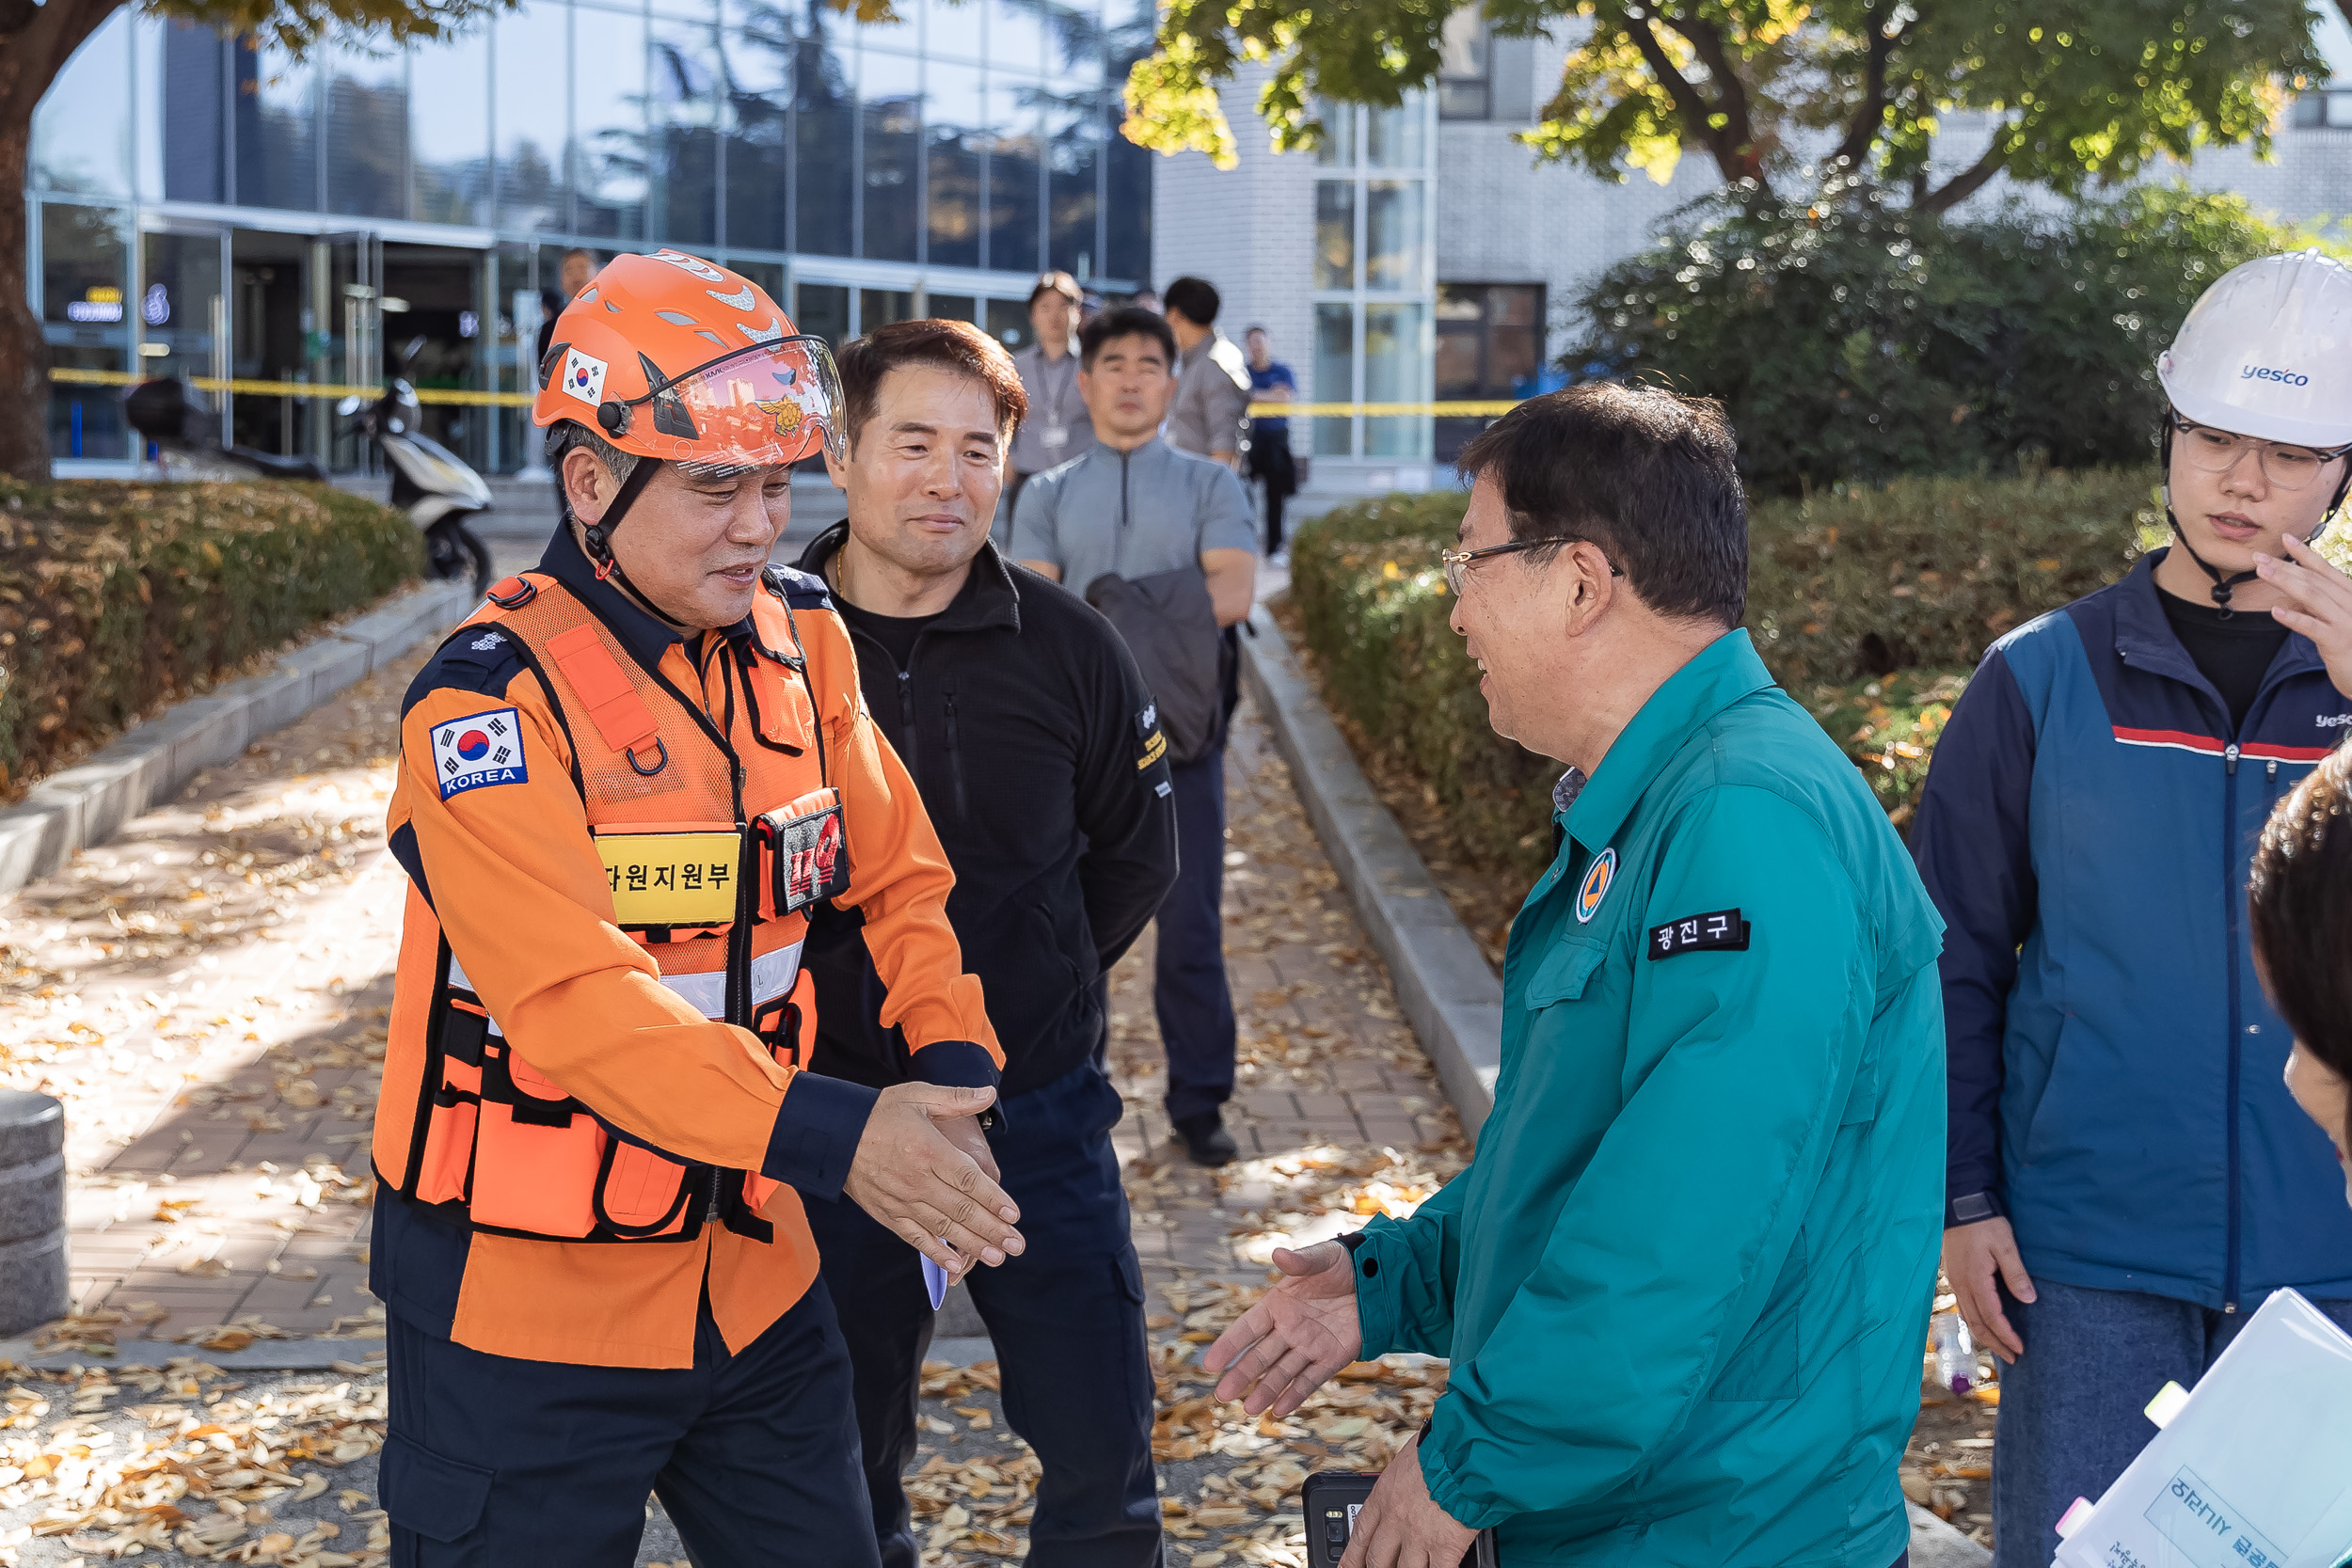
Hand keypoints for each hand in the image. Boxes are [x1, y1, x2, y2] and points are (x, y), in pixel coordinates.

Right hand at [844, 1084, 1022, 1283]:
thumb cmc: (880, 1113)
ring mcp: (902, 1200)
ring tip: (997, 1257)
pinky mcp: (888, 1214)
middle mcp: (917, 1179)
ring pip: (943, 1228)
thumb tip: (989, 1094)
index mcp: (928, 1150)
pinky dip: (935, 1253)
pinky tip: (955, 1265)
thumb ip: (957, 1098)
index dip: (993, 1199)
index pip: (968, 1180)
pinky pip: (915, 1237)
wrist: (834, 1135)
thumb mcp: (919, 1096)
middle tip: (1016, 1245)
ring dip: (972, 1245)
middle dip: (992, 1230)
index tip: (1013, 1215)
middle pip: (961, 1209)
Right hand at [1202, 1240, 1362, 1415]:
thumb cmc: (1344, 1263)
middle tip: (1222, 1395)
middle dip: (1241, 1375)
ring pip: (1283, 1372)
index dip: (1230, 1345)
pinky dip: (1296, 1394)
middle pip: (1261, 1356)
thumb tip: (1278, 1254)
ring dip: (1266, 1390)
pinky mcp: (1333, 1357)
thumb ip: (1301, 1261)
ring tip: (1249, 1410)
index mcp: (1279, 1304)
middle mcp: (1290, 1328)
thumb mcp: (1323, 1258)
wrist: (1378, 1278)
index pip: (1248, 1328)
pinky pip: (1311, 1379)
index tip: (1210, 1364)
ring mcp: (1310, 1345)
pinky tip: (1279, 1410)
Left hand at [1337, 1433, 1477, 1567]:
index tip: (1347, 1567)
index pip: (1360, 1534)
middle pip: (1377, 1559)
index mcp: (1383, 1497)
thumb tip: (1402, 1490)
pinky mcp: (1445, 1547)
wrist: (1463, 1452)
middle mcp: (1396, 1520)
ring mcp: (1419, 1536)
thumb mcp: (1405, 1462)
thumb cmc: (1438, 1448)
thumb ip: (1398, 1484)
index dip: (1351, 1557)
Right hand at [1942, 1217, 2033, 1363]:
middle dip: (1995, 1343)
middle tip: (2013, 1358)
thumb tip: (2029, 1300)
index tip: (2021, 1348)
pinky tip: (1983, 1323)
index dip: (2006, 1335)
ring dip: (1984, 1334)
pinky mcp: (1954, 1275)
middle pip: (1976, 1323)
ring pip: (1967, 1316)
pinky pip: (1963, 1306)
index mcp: (1975, 1279)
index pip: (1991, 1316)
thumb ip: (2016, 1274)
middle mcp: (1961, 1284)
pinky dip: (1974, 1321)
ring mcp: (1955, 1280)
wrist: (1960, 1204)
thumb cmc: (1985, 1223)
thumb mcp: (2005, 1246)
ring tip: (1999, 1346)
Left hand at [2254, 533, 2351, 698]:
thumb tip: (2287, 594)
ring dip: (2286, 582)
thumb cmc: (2349, 644)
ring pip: (2312, 597)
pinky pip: (2313, 626)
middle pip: (2313, 580)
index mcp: (2349, 594)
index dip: (2304, 553)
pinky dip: (2294, 617)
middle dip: (2285, 567)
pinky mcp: (2337, 641)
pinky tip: (2275, 611)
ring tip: (2262, 573)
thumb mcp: (2332, 620)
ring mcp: (2345, 621)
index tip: (2284, 538)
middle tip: (2258, 557)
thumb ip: (2315, 606)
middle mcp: (2349, 602)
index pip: (2324, 570)